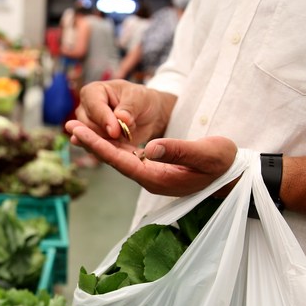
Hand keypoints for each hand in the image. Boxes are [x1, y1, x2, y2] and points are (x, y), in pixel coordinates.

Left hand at [65, 128, 237, 196]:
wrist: (236, 176)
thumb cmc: (224, 164)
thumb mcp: (207, 154)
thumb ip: (179, 152)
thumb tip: (149, 148)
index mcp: (158, 179)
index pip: (121, 161)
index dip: (100, 146)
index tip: (80, 132)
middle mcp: (150, 178)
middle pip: (114, 160)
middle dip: (92, 142)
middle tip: (69, 125)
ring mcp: (152, 174)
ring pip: (119, 157)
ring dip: (99, 142)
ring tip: (77, 128)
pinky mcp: (155, 168)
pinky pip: (127, 155)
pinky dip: (112, 144)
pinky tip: (100, 134)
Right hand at [68, 79, 173, 145]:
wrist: (146, 116)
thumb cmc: (140, 101)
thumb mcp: (140, 99)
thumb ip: (129, 107)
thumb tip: (121, 117)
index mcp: (93, 92)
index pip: (93, 107)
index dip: (104, 119)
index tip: (115, 131)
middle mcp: (85, 109)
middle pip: (87, 126)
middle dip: (107, 133)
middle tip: (127, 133)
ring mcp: (86, 127)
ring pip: (90, 140)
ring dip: (109, 143)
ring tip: (127, 136)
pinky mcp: (93, 141)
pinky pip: (96, 151)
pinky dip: (110, 151)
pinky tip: (122, 147)